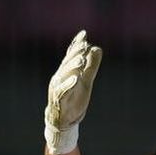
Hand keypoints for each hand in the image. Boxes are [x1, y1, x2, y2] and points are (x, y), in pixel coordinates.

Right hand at [44, 30, 102, 154]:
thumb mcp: (86, 81)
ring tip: (82, 59)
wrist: (63, 121)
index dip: (76, 45)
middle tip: (84, 45)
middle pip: (68, 63)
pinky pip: (63, 90)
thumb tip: (97, 49)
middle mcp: (60, 77)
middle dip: (75, 53)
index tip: (84, 34)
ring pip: (64, 74)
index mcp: (66, 72)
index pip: (71, 56)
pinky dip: (69, 84)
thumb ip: (91, 67)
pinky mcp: (59, 100)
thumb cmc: (74, 99)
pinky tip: (76, 78)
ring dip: (73, 66)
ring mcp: (58, 88)